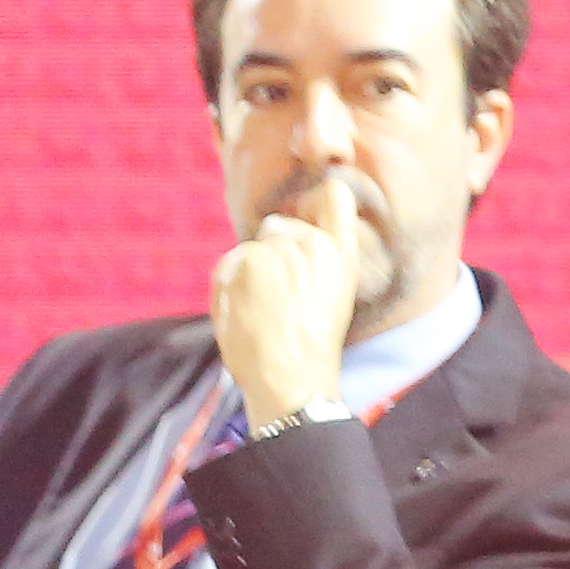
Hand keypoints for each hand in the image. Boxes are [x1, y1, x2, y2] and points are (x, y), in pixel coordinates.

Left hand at [208, 178, 361, 429]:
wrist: (290, 374)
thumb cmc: (311, 343)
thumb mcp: (334, 292)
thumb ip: (317, 255)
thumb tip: (276, 226)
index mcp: (341, 251)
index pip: (334, 194)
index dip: (315, 199)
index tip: (304, 214)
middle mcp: (313, 243)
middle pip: (279, 229)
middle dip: (272, 255)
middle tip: (277, 296)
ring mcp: (280, 250)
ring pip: (253, 249)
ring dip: (249, 273)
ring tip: (259, 310)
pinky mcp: (249, 262)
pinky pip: (229, 263)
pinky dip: (228, 285)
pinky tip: (242, 311)